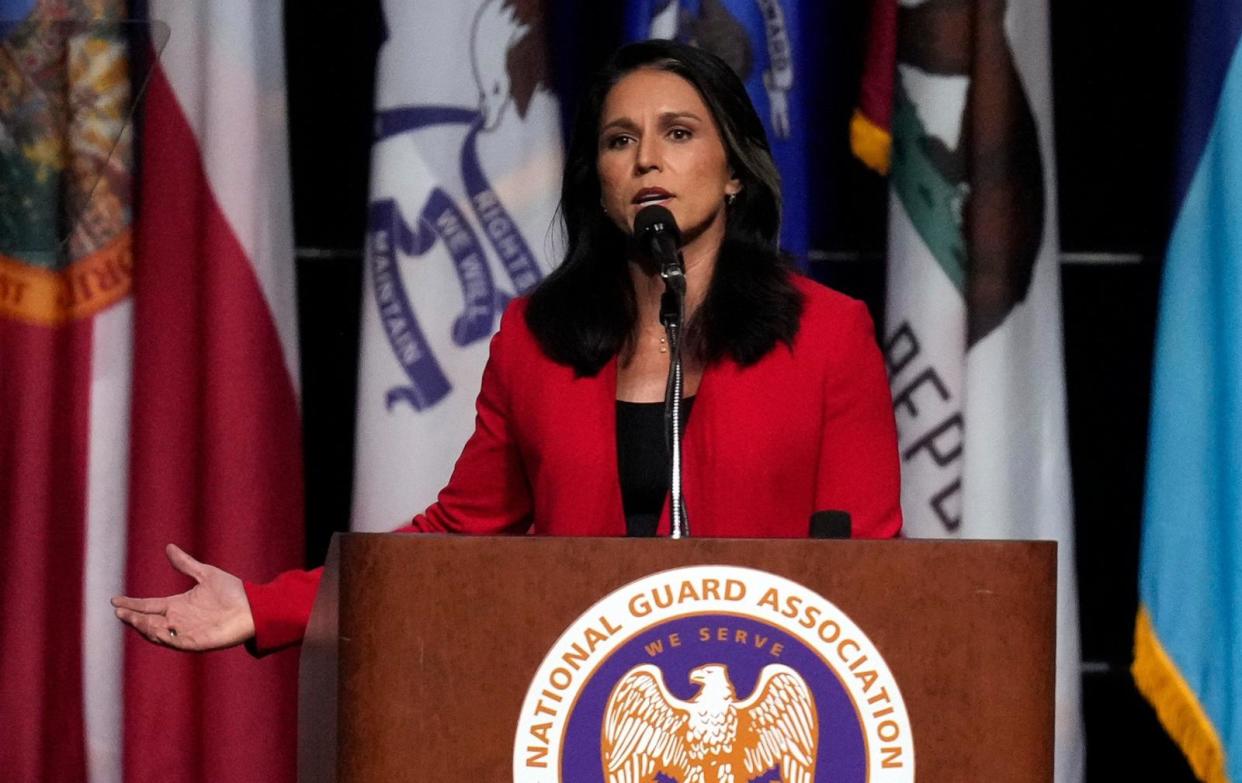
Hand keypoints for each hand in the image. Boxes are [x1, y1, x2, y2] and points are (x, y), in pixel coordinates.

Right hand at [112, 544, 255, 651]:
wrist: (254, 607)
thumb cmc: (233, 592)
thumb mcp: (206, 574)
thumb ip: (185, 563)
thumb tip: (168, 547)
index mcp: (178, 605)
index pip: (149, 605)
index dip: (132, 604)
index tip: (115, 600)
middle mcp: (178, 620)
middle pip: (148, 620)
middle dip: (133, 617)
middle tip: (119, 611)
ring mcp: (186, 632)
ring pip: (157, 633)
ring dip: (143, 626)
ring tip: (131, 617)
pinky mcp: (196, 642)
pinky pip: (175, 642)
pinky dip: (162, 636)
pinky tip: (153, 629)